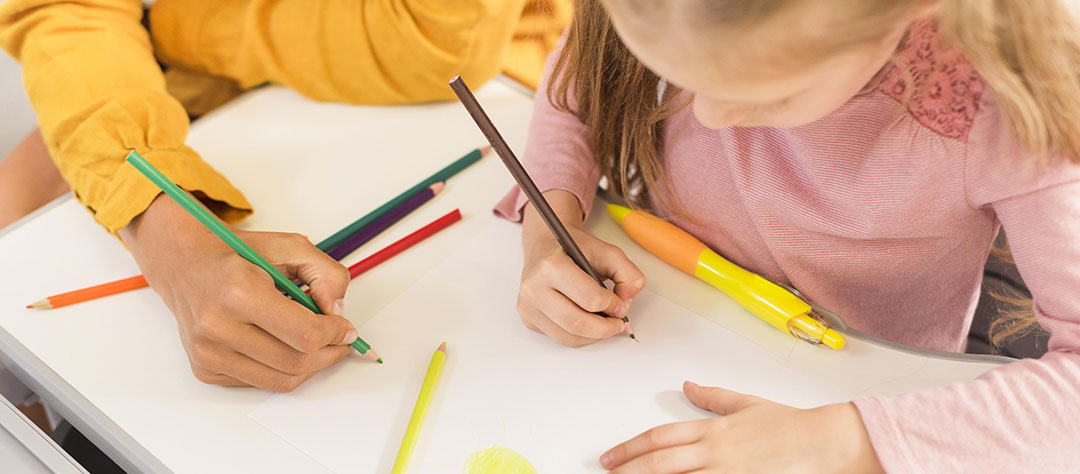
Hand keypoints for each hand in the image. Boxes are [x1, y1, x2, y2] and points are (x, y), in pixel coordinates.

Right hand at [121, 194, 357, 391]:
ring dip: (310, 367)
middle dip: (329, 354)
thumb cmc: (235, 254)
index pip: (304, 335)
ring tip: (318, 345)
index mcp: (238, 293)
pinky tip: (283, 346)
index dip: (335, 334)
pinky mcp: (203, 368)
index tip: (345, 327)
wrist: (183, 263)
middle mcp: (217, 327)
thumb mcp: (288, 246)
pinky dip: (281, 370)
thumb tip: (337, 312)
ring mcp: (207, 353)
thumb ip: (325, 274)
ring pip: (280, 380)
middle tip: (340, 341)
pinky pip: (258, 383)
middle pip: (295, 362)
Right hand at [516, 190, 645, 346]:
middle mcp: (534, 287)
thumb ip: (628, 274)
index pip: (590, 299)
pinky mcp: (528, 318)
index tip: (620, 305)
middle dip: (605, 328)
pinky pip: (559, 338)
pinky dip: (579, 336)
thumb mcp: (607, 251)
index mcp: (552, 266)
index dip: (612, 306)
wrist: (545, 245)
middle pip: (577, 323)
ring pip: (568, 337)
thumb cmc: (573, 250)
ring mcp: (528, 305)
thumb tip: (626, 302)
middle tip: (617, 323)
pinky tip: (587, 323)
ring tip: (605, 324)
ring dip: (593, 336)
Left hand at [600, 381, 883, 472]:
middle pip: (660, 462)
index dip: (631, 448)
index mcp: (713, 430)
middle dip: (629, 468)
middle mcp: (715, 453)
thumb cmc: (790, 427)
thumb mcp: (747, 404)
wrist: (825, 443)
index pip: (660, 437)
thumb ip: (713, 397)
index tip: (611, 457)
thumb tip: (687, 386)